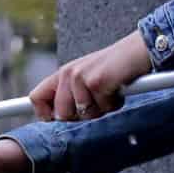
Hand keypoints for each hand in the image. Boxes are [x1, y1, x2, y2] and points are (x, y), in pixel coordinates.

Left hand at [29, 29, 153, 120]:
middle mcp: (67, 74)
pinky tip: (117, 89)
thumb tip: (57, 117)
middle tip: (97, 103)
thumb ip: (71, 96)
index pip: (36, 98)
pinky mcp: (95, 82)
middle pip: (61, 114)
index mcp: (62, 74)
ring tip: (109, 93)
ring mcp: (80, 77)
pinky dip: (113, 104)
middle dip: (81, 116)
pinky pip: (102, 108)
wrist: (137, 51)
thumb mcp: (87, 80)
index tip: (53, 120)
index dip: (44, 115)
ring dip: (100, 110)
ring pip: (83, 114)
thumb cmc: (114, 69)